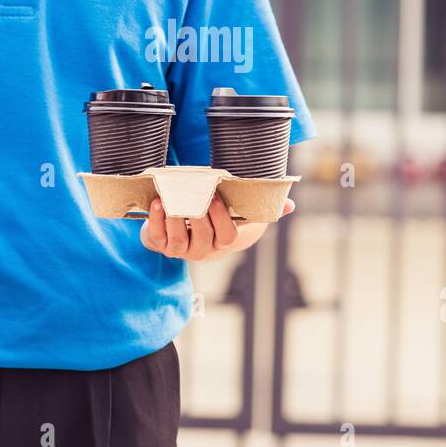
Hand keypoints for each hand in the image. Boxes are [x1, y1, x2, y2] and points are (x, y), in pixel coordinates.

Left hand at [140, 196, 295, 261]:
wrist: (187, 228)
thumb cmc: (215, 215)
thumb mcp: (237, 212)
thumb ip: (260, 208)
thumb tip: (290, 205)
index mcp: (223, 242)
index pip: (227, 235)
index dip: (220, 218)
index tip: (214, 196)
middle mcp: (203, 250)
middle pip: (203, 237)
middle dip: (198, 217)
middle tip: (193, 198)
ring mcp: (181, 250)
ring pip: (178, 241)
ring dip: (174, 220)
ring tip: (171, 200)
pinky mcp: (161, 244)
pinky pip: (157, 237)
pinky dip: (156, 220)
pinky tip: (157, 203)